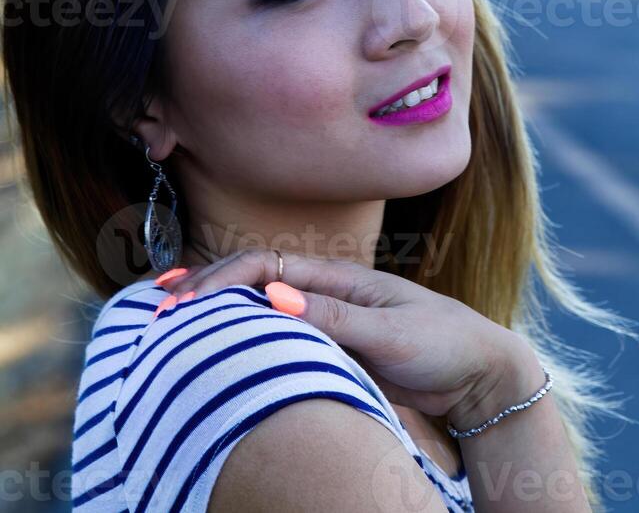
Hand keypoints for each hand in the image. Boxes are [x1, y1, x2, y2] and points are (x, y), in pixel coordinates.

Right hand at [156, 249, 528, 425]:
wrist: (477, 374)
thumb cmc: (442, 344)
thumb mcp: (392, 332)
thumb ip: (336, 318)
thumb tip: (273, 297)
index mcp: (337, 278)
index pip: (263, 268)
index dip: (221, 280)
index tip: (185, 303)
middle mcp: (323, 292)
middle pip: (250, 279)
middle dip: (203, 287)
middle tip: (156, 306)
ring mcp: (322, 318)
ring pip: (255, 306)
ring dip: (212, 307)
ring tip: (164, 314)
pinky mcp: (326, 346)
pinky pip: (272, 334)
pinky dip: (237, 332)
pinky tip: (212, 340)